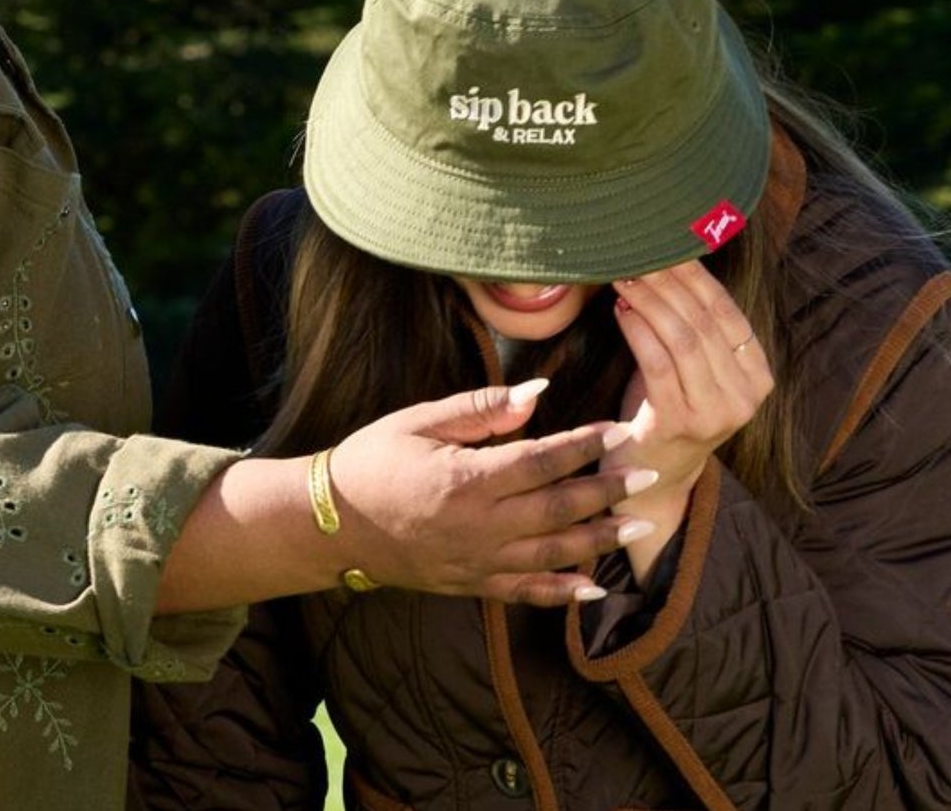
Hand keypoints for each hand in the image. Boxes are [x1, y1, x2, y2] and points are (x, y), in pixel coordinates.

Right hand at [326, 381, 659, 605]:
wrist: (333, 523)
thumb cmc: (374, 460)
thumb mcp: (421, 420)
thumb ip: (481, 407)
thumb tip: (538, 392)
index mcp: (469, 479)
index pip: (543, 459)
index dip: (586, 445)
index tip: (619, 429)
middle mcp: (481, 525)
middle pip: (560, 507)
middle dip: (609, 490)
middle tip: (649, 473)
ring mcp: (479, 560)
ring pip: (554, 552)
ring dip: (600, 539)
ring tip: (640, 524)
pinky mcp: (472, 583)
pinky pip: (527, 591)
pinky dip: (563, 591)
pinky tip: (594, 586)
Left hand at [604, 260, 773, 579]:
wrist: (653, 476)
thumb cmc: (666, 408)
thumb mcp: (691, 366)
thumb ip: (692, 325)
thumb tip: (667, 259)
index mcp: (758, 375)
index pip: (727, 311)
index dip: (696, 275)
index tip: (666, 245)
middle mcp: (747, 395)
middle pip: (704, 321)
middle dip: (668, 282)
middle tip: (636, 254)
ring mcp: (717, 412)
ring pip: (683, 339)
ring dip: (649, 300)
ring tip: (624, 276)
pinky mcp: (681, 423)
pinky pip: (659, 364)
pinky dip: (638, 331)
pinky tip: (621, 309)